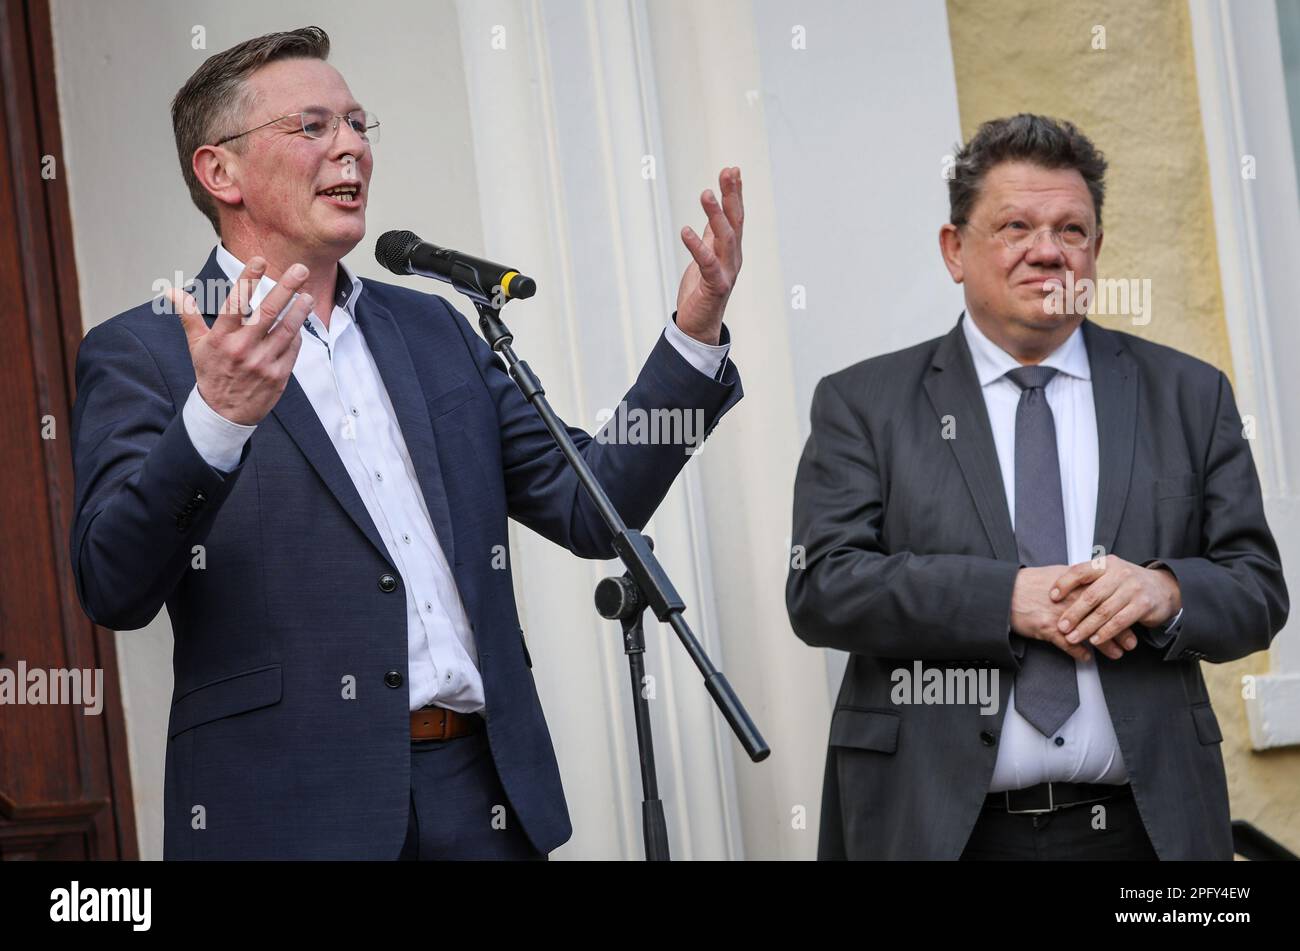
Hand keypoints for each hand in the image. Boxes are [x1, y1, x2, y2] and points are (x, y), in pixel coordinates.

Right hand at [166, 258, 312, 425]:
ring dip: (299, 310)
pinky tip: (301, 321)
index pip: (235, 303)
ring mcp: (263, 363)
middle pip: (268, 312)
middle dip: (286, 289)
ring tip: (307, 295)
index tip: (260, 260)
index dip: (248, 280)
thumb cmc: (212, 375)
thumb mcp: (196, 346)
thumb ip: (189, 316)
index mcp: (222, 339)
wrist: (224, 414)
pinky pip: (292, 349)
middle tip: (300, 270)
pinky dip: (297, 334)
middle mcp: (243, 349)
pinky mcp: (278, 375)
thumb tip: (172, 291)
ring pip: (286, 330)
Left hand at [675, 166, 743, 345]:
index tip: (732, 169)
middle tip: (727, 172)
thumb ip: (711, 237)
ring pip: (725, 238)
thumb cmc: (702, 291)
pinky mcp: (715, 286)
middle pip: (736, 221)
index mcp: (731, 250)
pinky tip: (685, 230)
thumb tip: (713, 214)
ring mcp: (727, 272)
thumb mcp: (706, 257)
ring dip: (716, 215)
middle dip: (732, 196)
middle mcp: (733, 258)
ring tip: (706, 193)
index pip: (736, 216)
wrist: (698, 326)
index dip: (735, 193)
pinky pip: (706, 263)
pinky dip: (696, 246)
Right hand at [1011, 565, 1139, 661]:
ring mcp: (1062, 616)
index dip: (1121, 612)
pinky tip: (1086, 658)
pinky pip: (1069, 645)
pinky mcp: (1049, 629)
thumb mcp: (1056, 574)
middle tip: (1131, 643)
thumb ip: (1076, 580)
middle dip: (1120, 633)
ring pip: (1091, 634)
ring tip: (1116, 654)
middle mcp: (1073, 601)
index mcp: (1077, 586)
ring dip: (1105, 646)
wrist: (1005, 592)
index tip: (1131, 620)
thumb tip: (1091, 581)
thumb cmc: (1028, 583)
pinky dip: (1079, 653)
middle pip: (1104, 619)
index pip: (1107, 600)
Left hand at [1050, 555, 1181, 649]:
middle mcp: (1119, 574)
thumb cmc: (1127, 583)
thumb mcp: (1109, 574)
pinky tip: (1095, 640)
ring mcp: (1132, 589)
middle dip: (1073, 613)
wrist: (1163, 587)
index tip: (1052, 597)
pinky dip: (1106, 633)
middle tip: (1061, 626)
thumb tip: (1055, 591)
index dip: (1064, 583)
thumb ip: (1088, 580)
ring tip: (1073, 637)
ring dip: (1086, 627)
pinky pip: (1120, 621)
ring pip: (1104, 611)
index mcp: (1106, 564)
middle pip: (1091, 595)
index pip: (1081, 571)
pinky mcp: (1143, 605)